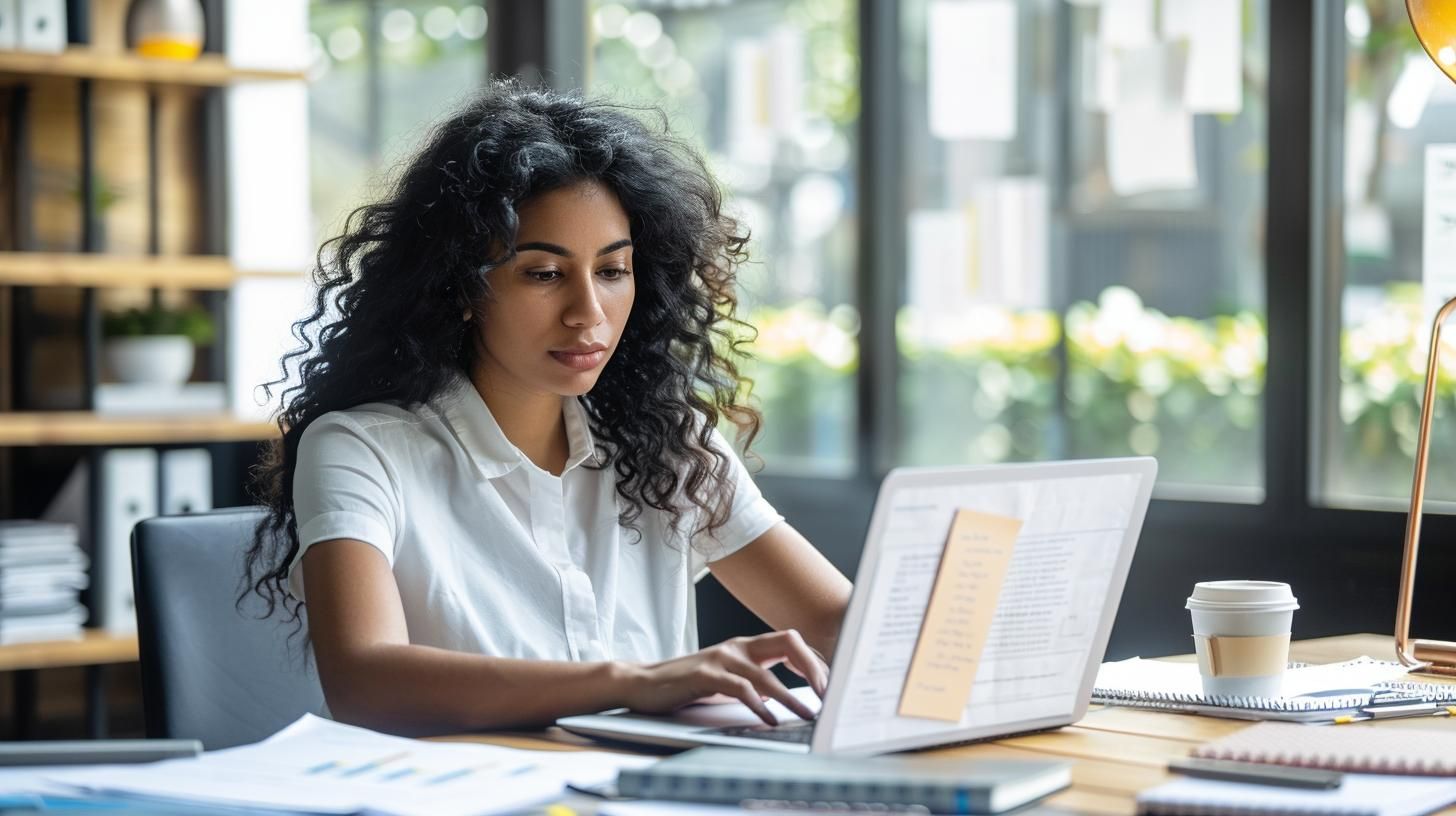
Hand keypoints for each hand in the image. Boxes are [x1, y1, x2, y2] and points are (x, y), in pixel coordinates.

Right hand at [618, 630, 828, 724]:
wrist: (643, 682)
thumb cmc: (688, 684)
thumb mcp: (727, 679)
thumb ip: (755, 682)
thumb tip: (790, 700)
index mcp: (747, 646)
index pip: (793, 643)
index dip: (817, 662)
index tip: (833, 685)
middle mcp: (738, 646)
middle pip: (788, 642)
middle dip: (815, 668)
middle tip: (829, 695)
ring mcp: (721, 658)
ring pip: (767, 672)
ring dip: (791, 697)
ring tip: (808, 715)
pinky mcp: (704, 674)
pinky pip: (739, 688)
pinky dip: (758, 705)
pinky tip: (768, 719)